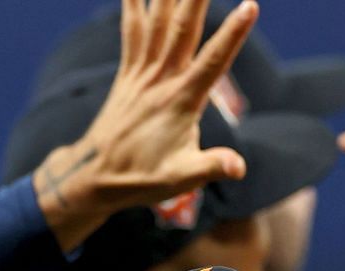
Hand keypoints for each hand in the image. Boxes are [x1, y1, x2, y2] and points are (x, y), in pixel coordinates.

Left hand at [32, 0, 258, 252]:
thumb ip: (210, 167)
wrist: (94, 177)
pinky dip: (133, 5)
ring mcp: (142, 73)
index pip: (213, 62)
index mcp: (181, 101)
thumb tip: (238, 168)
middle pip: (184, 28)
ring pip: (158, 21)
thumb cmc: (141, 179)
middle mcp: (161, 80)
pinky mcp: (129, 73)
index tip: (250, 5)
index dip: (232, 34)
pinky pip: (132, 30)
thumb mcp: (179, 179)